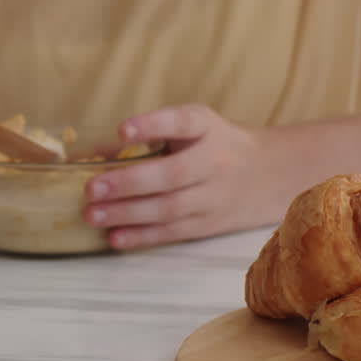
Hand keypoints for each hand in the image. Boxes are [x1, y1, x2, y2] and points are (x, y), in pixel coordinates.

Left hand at [82, 104, 276, 248]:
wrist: (271, 173)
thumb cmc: (213, 144)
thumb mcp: (189, 128)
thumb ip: (145, 137)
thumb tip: (89, 154)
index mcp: (206, 127)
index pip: (181, 122)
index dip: (152, 125)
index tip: (121, 130)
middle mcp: (215, 161)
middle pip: (172, 175)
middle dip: (128, 183)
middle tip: (90, 189)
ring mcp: (215, 196)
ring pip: (170, 208)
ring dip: (127, 214)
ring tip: (92, 215)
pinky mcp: (211, 224)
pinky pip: (174, 232)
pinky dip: (143, 237)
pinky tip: (114, 238)